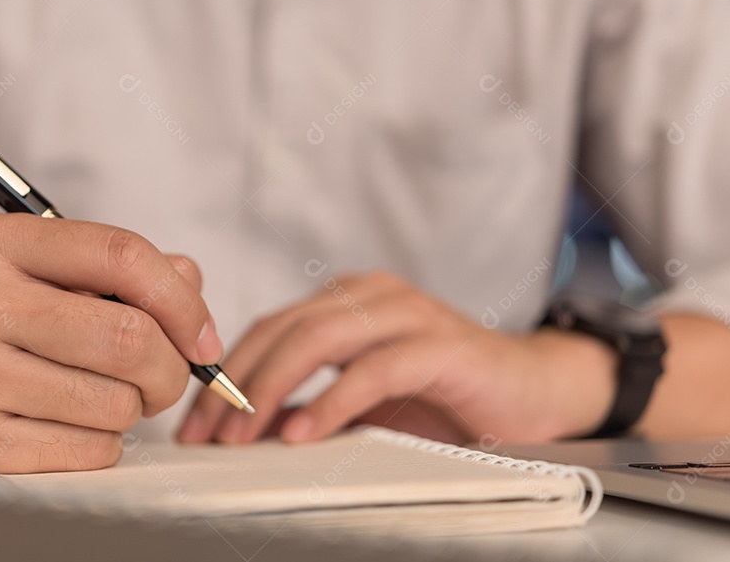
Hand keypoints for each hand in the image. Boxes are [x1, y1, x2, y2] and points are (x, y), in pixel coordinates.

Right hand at [0, 213, 219, 474]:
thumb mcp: (46, 275)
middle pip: (129, 336)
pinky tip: (69, 425)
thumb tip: (191, 283)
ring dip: (131, 408)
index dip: (182, 301)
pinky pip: (89, 449)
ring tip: (99, 396)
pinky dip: (102, 444)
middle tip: (162, 377)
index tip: (201, 337)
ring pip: (116, 401)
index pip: (122, 255)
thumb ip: (124, 271)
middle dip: (169, 368)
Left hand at [177, 271, 615, 446]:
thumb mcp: (364, 403)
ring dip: (271, 388)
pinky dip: (333, 401)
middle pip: (284, 328)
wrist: (534, 393)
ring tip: (242, 434)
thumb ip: (310, 405)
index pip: (269, 327)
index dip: (225, 372)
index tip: (195, 421)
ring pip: (319, 339)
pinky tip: (305, 431)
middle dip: (236, 383)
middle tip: (207, 432)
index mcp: (348, 300)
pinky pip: (373, 369)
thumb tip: (249, 429)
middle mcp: (372, 295)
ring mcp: (407, 313)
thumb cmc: (447, 396)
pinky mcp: (439, 344)